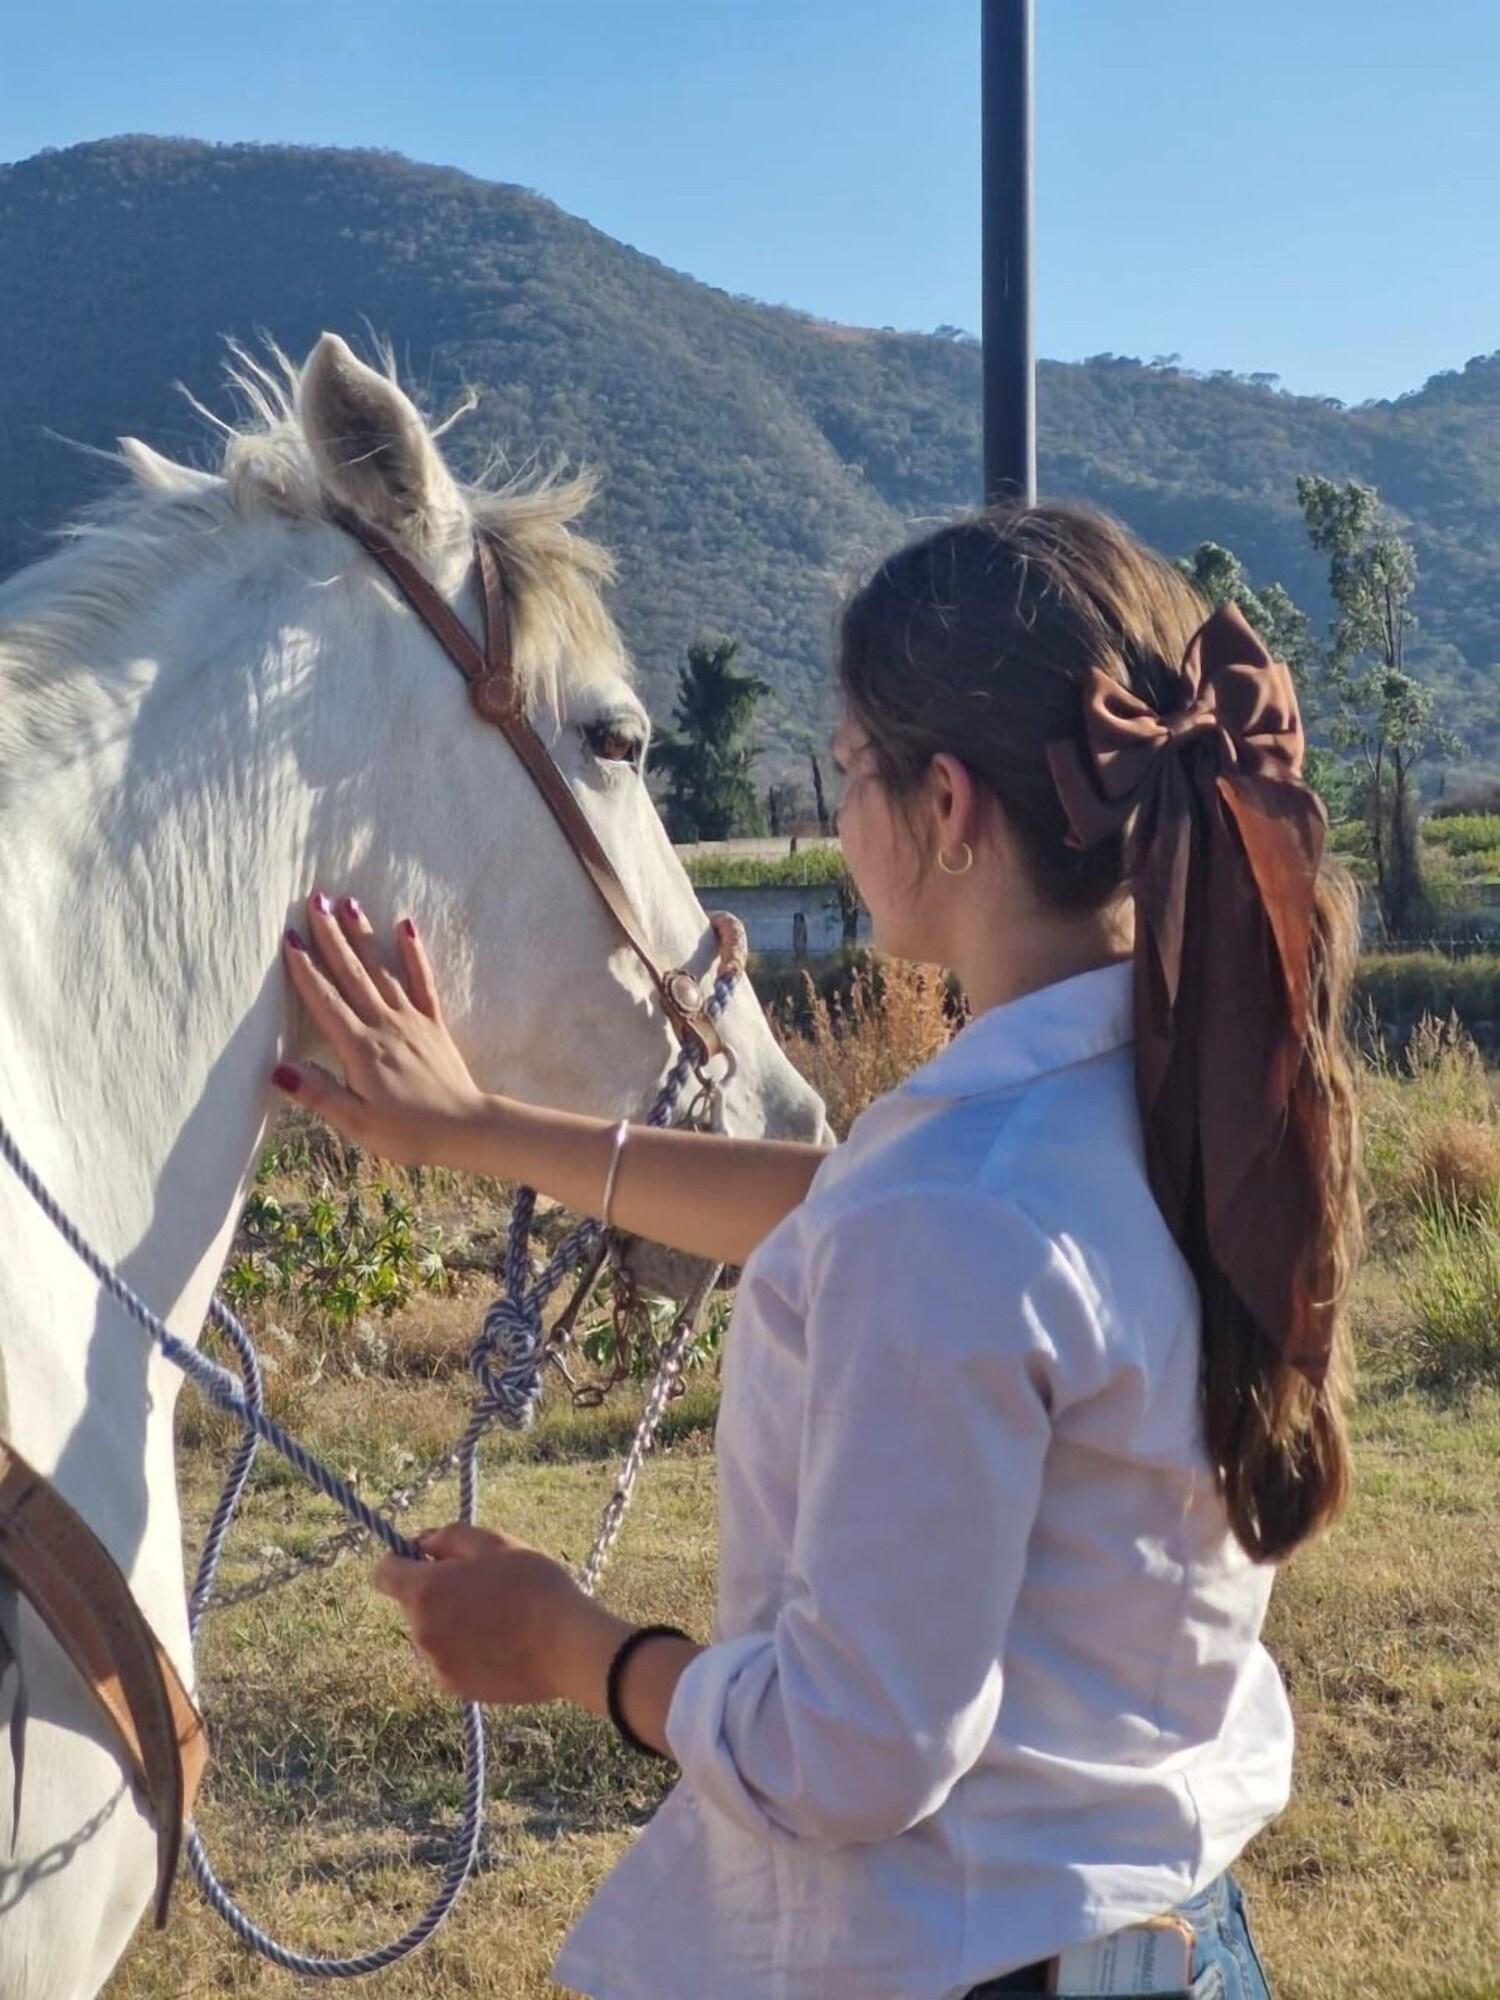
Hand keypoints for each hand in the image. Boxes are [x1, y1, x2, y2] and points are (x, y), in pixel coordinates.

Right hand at [271, 892, 488, 1166]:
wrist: (467, 1128)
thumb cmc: (409, 1131)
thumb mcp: (357, 1122)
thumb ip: (319, 1093)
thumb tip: (278, 1069)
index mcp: (360, 1048)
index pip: (325, 1001)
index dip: (305, 969)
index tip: (289, 937)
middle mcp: (385, 1024)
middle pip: (352, 973)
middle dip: (331, 935)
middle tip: (316, 899)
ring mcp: (411, 1020)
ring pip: (382, 968)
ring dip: (363, 934)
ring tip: (349, 902)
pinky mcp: (433, 1023)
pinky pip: (422, 980)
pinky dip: (413, 952)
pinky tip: (406, 926)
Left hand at [372, 1522, 627, 1707]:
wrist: (567, 1646)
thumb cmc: (533, 1585)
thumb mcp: (494, 1543)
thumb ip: (447, 1537)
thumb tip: (421, 1543)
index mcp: (425, 1591)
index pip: (383, 1572)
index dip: (402, 1560)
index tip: (430, 1559)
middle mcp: (420, 1631)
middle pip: (412, 1604)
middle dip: (437, 1592)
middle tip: (484, 1586)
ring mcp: (435, 1665)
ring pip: (431, 1633)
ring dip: (450, 1622)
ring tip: (498, 1617)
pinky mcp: (455, 1689)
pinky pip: (446, 1661)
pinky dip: (463, 1650)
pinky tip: (500, 1644)